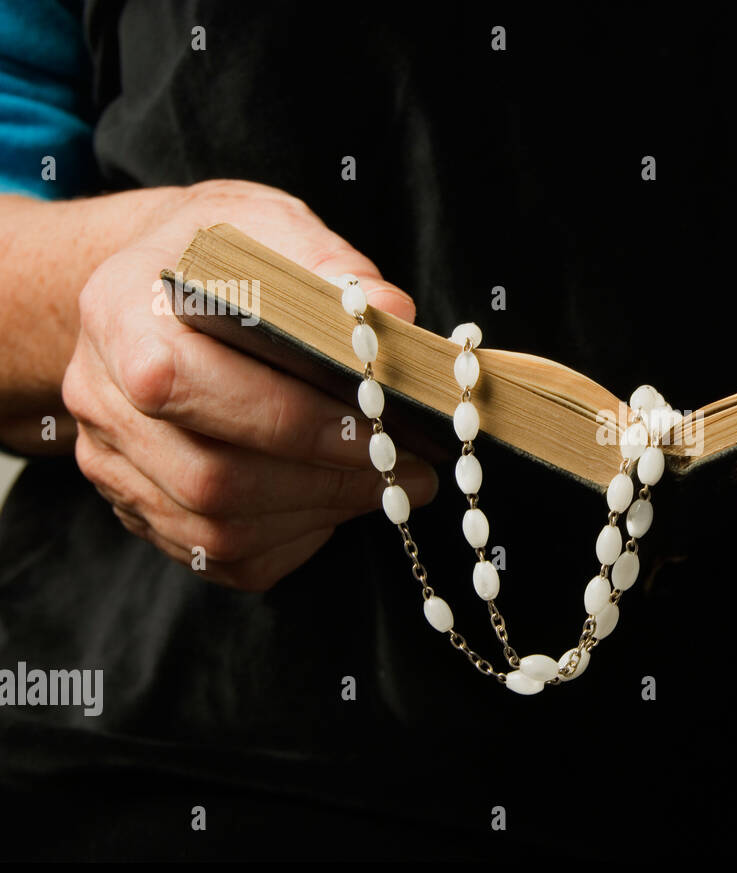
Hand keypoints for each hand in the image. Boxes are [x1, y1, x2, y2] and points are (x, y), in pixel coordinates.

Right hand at [62, 179, 438, 588]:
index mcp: (119, 315)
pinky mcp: (142, 510)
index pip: (184, 385)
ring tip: (388, 484)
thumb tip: (391, 314)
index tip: (376, 422)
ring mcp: (115, 465)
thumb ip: (328, 266)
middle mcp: (101, 400)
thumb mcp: (266, 226)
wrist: (155, 289)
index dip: (290, 418)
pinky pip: (223, 557)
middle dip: (326, 480)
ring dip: (319, 513)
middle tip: (408, 469)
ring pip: (217, 529)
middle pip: (208, 477)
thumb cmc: (217, 257)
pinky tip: (335, 500)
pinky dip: (294, 539)